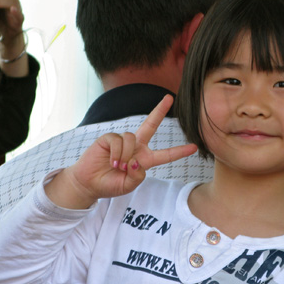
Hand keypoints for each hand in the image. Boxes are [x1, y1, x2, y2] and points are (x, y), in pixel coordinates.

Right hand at [45, 95, 197, 208]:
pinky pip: (119, 140)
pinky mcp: (109, 138)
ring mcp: (123, 141)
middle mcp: (136, 147)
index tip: (194, 147)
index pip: (165, 155)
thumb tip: (137, 161)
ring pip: (132, 138)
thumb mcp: (128, 186)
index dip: (179, 151)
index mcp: (145, 160)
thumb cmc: (110, 185)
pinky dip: (117, 153)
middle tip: (170, 97)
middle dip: (159, 110)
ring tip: (118, 166)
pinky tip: (112, 161)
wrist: (88, 184)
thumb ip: (138, 176)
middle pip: (151, 125)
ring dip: (126, 155)